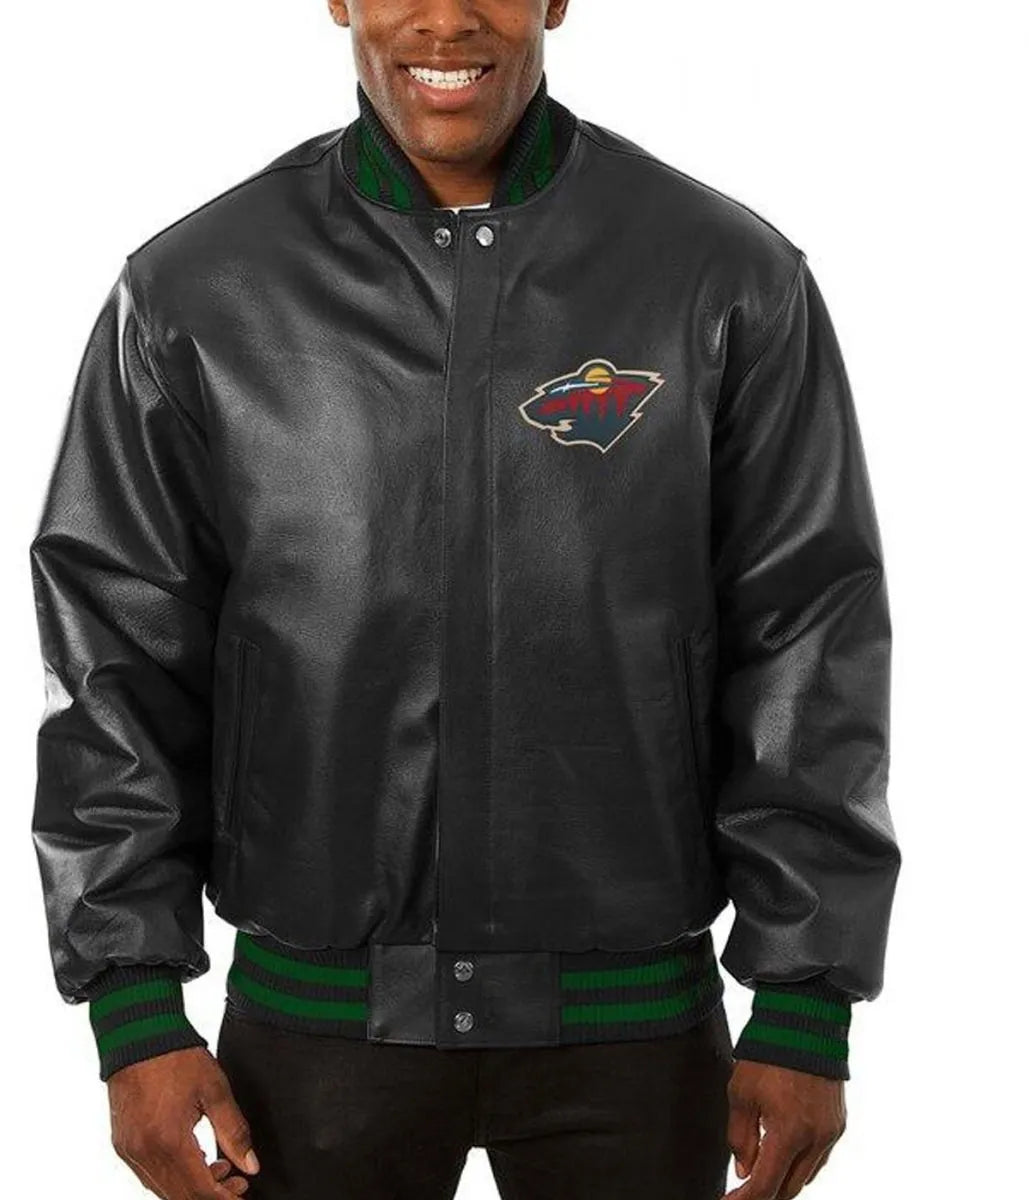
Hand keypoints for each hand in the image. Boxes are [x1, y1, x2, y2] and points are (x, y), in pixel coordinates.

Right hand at [108, 1046, 259, 1197]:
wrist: (139, 1035)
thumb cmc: (176, 1057)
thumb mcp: (215, 1090)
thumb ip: (234, 1131)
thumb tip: (250, 1164)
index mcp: (168, 1141)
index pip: (199, 1191)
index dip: (224, 1198)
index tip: (243, 1193)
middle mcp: (144, 1153)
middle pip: (180, 1197)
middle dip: (211, 1195)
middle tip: (237, 1182)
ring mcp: (129, 1151)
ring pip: (163, 1190)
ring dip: (192, 1188)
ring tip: (220, 1168)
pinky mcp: (123, 1145)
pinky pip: (149, 1175)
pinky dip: (173, 1176)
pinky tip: (194, 1160)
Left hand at [723, 1060, 845, 1199]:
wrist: (805, 1022)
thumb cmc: (769, 1053)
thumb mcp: (741, 1093)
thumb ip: (740, 1137)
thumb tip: (744, 1170)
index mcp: (789, 1132)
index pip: (766, 1185)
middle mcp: (815, 1138)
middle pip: (789, 1187)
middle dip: (765, 1192)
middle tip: (742, 1189)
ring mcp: (831, 1132)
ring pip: (806, 1175)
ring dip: (783, 1179)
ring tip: (761, 1169)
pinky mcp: (838, 1123)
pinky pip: (819, 1157)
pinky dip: (800, 1162)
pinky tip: (784, 1154)